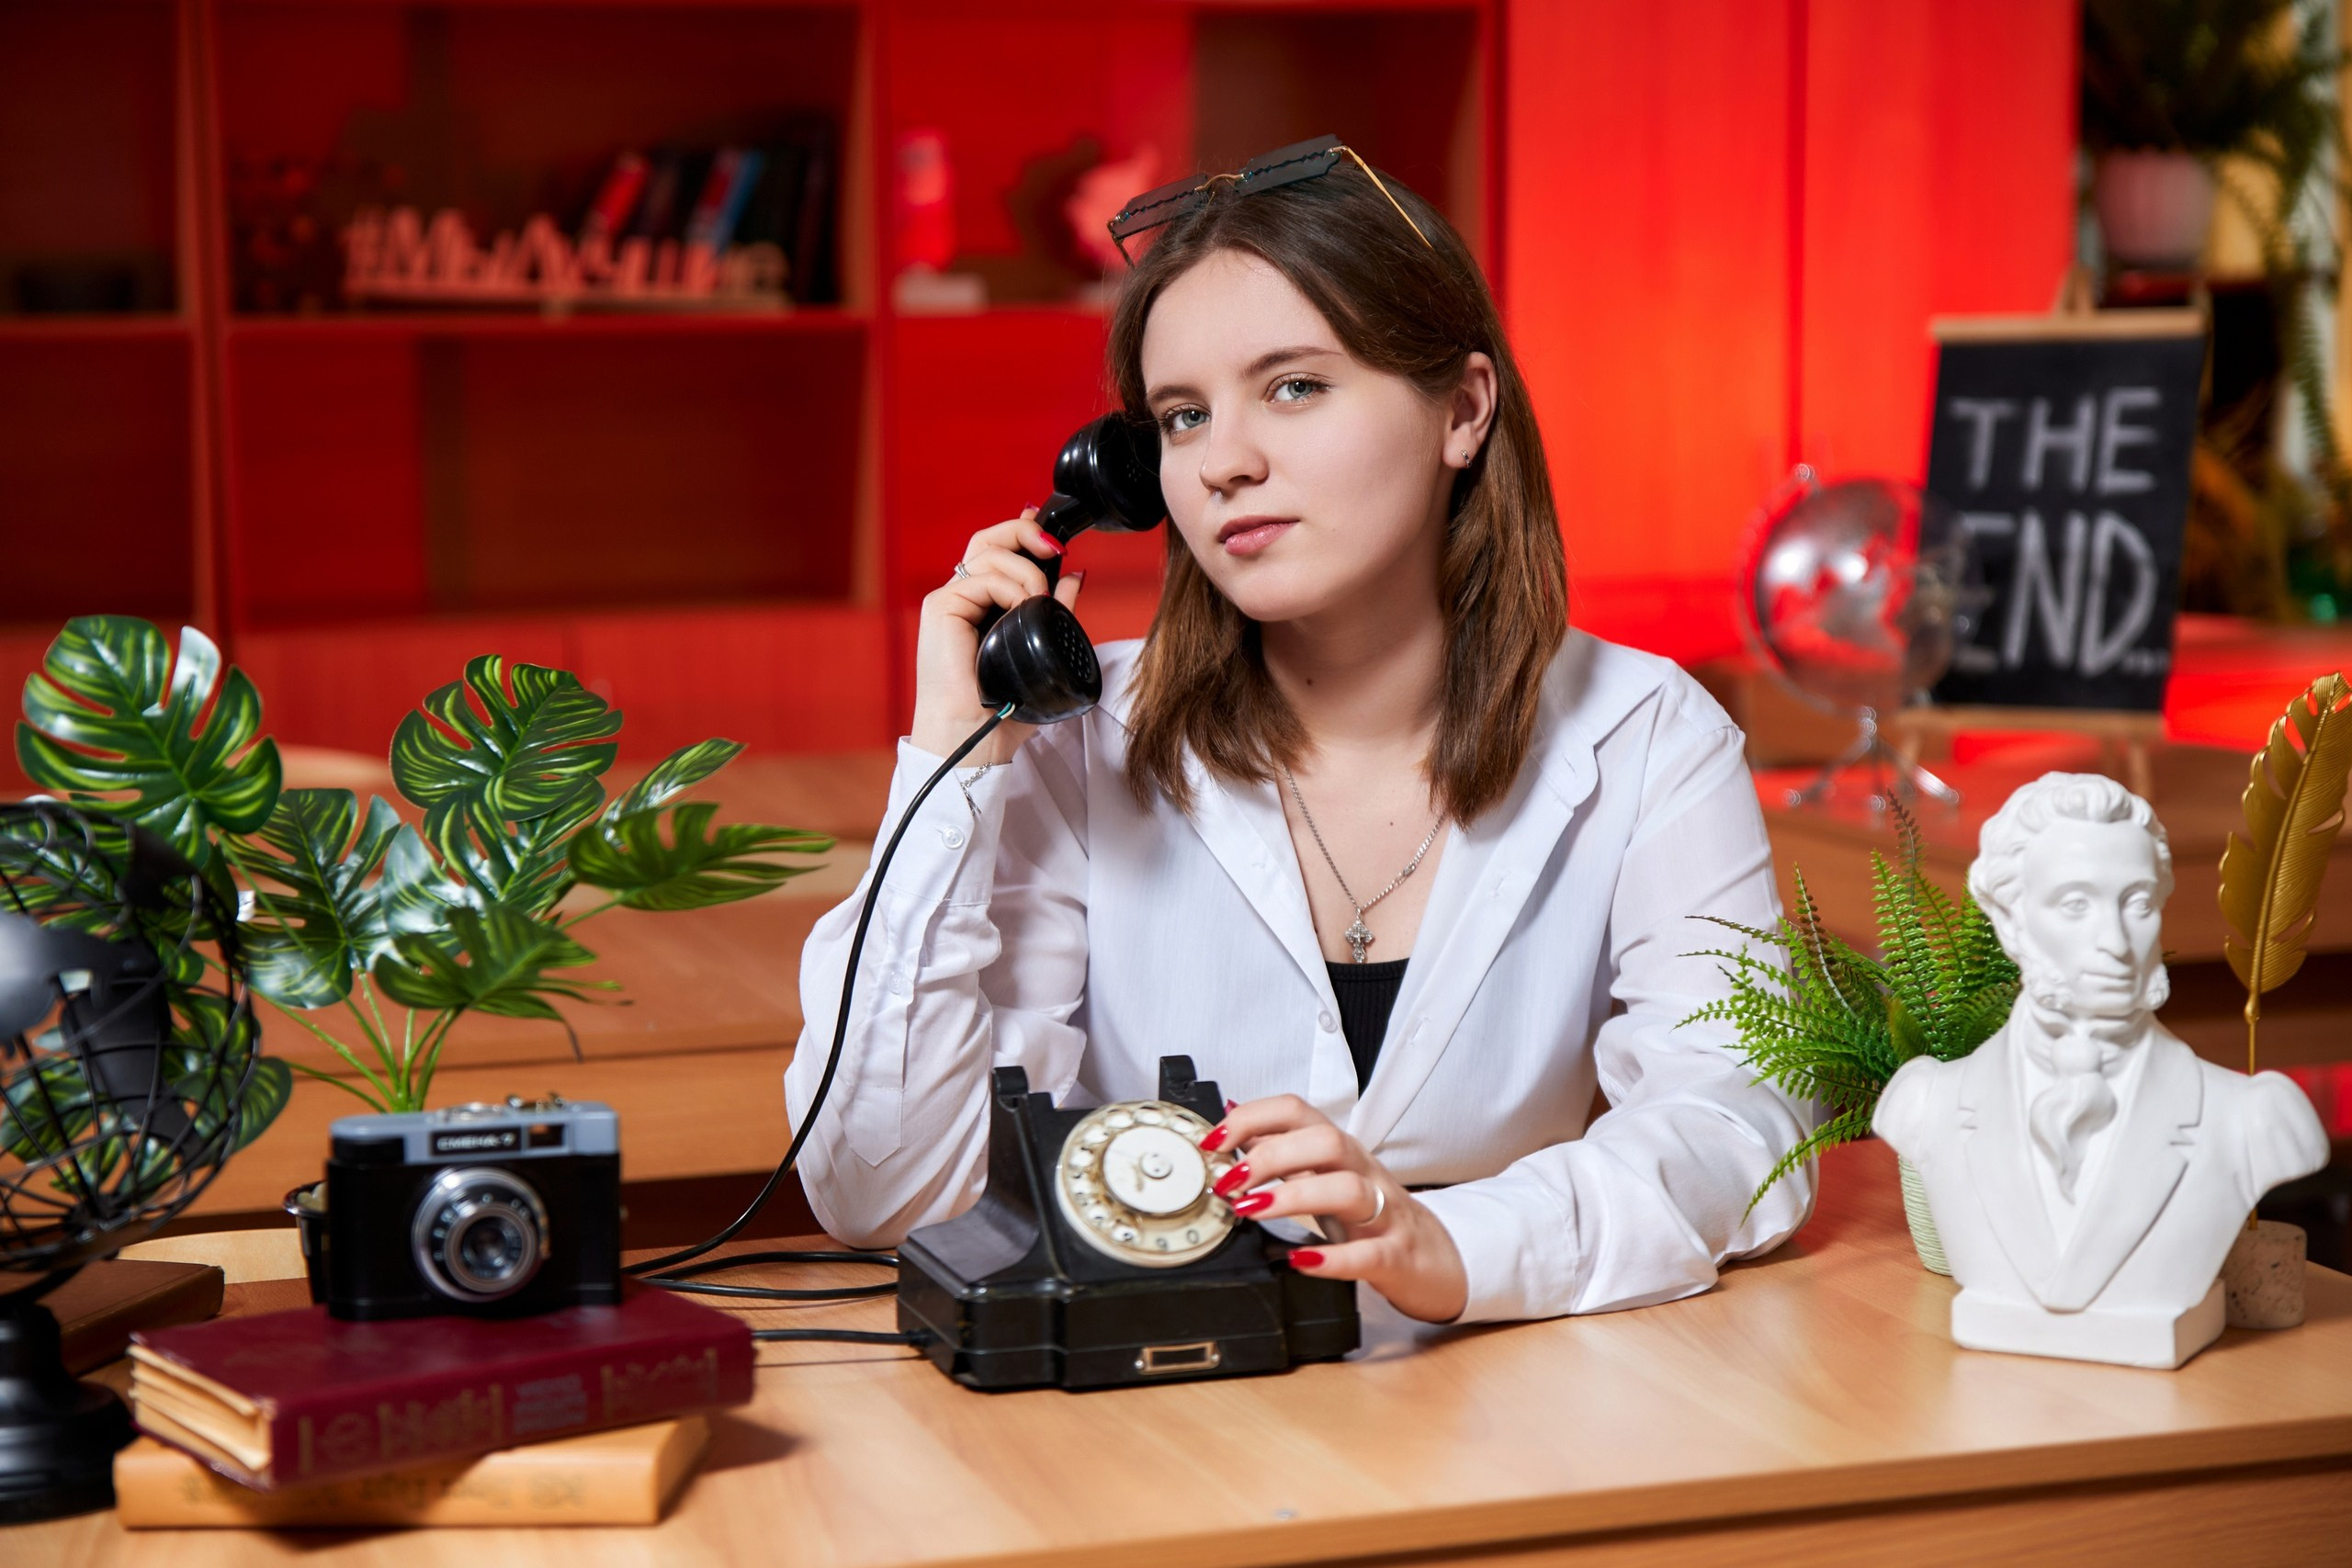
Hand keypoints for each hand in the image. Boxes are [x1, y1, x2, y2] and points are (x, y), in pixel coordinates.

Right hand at [911, 508, 1086, 766]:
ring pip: (988, 554)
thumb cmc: (1004, 706)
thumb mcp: (1043, 646)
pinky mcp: (939, 608)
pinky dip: (1011, 588)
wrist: (974, 736)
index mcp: (981, 606)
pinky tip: (1024, 609)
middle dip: (1024, 531)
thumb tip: (1075, 575)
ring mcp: (948, 601)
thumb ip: (1055, 607)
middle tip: (1055, 547)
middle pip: (988, 540)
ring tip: (1040, 601)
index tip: (1055, 538)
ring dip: (1026, 571)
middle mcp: (962, 599)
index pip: (999, 553)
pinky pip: (981, 578)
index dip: (1024, 533)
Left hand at [1200, 1095, 1467, 1323]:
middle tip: (1229, 1181)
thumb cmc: (1374, 1218)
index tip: (1213, 1142)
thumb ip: (1284, 1153)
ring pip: (1347, 1188)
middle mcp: (1364, 1174)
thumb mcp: (1326, 1178)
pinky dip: (1332, 1259)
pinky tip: (1300, 1261)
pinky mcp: (1396, 1257)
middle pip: (1325, 1141)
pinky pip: (1369, 1254)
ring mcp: (1384, 1214)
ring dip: (1293, 1195)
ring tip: (1252, 1210)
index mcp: (1341, 1153)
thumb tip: (1235, 1123)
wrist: (1438, 1260)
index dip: (1251, 1118)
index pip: (1298, 1111)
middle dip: (1269, 1154)